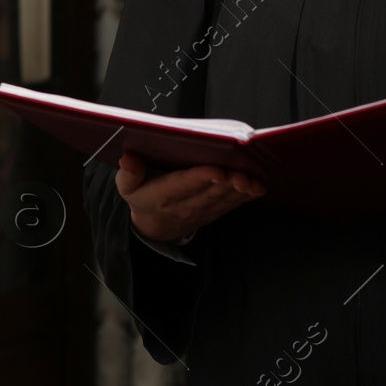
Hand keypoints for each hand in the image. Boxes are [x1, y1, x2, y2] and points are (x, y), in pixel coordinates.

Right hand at [115, 150, 266, 241]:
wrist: (153, 227)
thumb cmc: (143, 197)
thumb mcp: (128, 187)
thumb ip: (128, 174)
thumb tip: (127, 158)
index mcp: (163, 196)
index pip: (183, 185)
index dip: (200, 178)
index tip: (216, 170)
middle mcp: (185, 206)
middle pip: (209, 194)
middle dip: (227, 184)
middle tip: (242, 175)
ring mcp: (203, 211)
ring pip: (224, 200)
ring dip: (240, 192)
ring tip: (253, 182)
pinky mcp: (215, 212)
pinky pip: (231, 205)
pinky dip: (246, 197)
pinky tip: (258, 188)